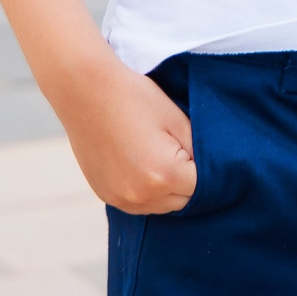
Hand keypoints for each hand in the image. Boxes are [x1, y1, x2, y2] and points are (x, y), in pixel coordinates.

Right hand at [51, 49, 196, 214]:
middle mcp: (141, 195)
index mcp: (164, 175)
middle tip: (176, 149)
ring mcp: (120, 199)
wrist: (85, 89)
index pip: (202, 187)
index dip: (203, 168)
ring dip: (165, 189)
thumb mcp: (176, 118)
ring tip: (156, 154)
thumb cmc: (133, 97)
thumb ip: (198, 149)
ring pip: (160, 206)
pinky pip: (137, 203)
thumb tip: (211, 169)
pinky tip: (139, 162)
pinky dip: (144, 190)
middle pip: (181, 201)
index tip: (195, 149)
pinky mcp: (105, 195)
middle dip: (186, 181)